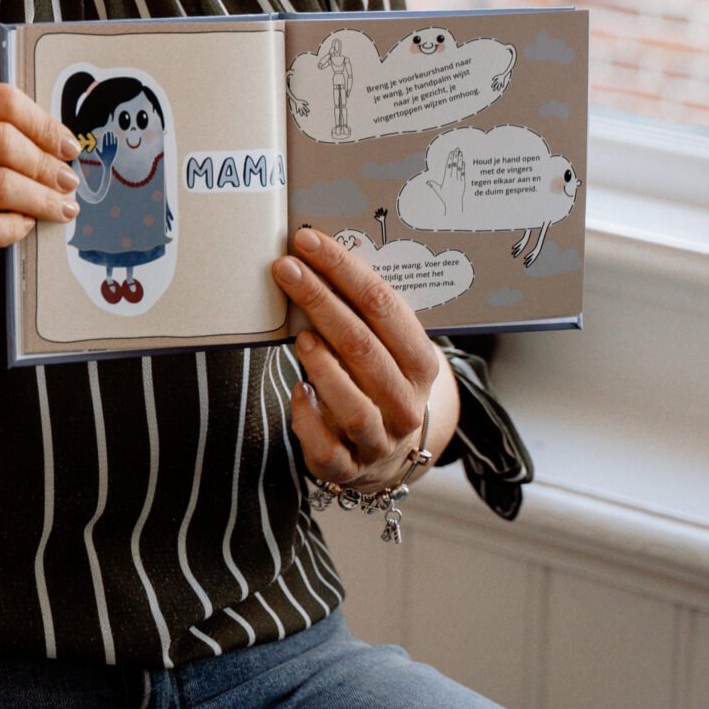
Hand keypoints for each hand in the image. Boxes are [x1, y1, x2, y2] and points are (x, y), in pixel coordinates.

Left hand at [272, 226, 447, 492]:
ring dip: (322, 364)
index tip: (308, 242)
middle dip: (321, 302)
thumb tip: (315, 256)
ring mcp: (379, 440)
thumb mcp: (386, 348)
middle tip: (286, 269)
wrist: (390, 452)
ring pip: (352, 403)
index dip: (344, 270)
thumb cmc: (378, 382)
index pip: (385, 307)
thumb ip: (362, 314)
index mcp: (421, 364)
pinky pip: (326, 447)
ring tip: (299, 335)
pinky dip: (308, 418)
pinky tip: (296, 391)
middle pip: (363, 347)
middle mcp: (406, 404)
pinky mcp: (347, 467)